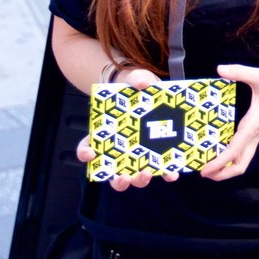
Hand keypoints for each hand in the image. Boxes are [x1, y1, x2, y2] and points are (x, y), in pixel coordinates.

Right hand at [75, 67, 179, 191]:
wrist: (157, 91)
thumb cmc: (138, 88)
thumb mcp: (135, 79)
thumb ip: (137, 78)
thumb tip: (142, 82)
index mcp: (105, 134)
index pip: (87, 148)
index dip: (85, 153)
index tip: (91, 154)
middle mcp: (120, 150)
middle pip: (112, 173)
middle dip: (117, 179)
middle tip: (124, 176)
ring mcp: (139, 156)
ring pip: (134, 177)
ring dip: (139, 180)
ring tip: (147, 173)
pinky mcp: (158, 155)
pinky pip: (160, 170)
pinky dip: (166, 174)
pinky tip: (172, 173)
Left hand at [199, 63, 258, 181]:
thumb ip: (239, 72)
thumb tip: (219, 69)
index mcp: (254, 124)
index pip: (235, 149)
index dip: (220, 162)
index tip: (205, 170)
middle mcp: (255, 133)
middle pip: (241, 164)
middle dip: (223, 173)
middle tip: (204, 173)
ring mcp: (258, 134)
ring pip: (244, 160)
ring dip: (228, 167)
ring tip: (210, 166)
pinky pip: (245, 150)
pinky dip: (233, 156)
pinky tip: (222, 149)